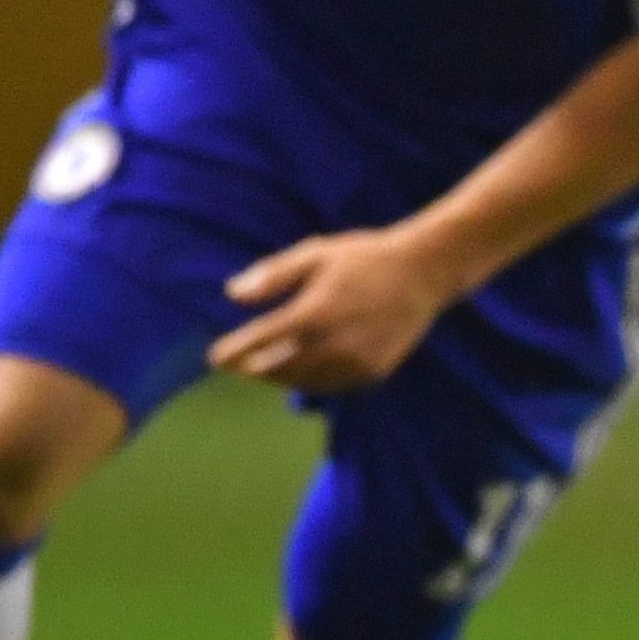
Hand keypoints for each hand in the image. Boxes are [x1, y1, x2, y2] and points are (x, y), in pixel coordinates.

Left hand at [215, 225, 457, 393]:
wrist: (424, 273)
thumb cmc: (364, 257)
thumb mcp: (315, 253)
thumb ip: (273, 275)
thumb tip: (232, 294)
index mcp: (313, 312)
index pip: (260, 342)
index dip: (233, 353)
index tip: (214, 357)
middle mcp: (332, 344)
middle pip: (278, 369)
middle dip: (254, 368)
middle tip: (239, 364)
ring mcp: (355, 363)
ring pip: (303, 382)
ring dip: (280, 377)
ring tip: (266, 368)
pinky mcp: (372, 373)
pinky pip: (331, 385)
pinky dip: (311, 381)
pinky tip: (304, 369)